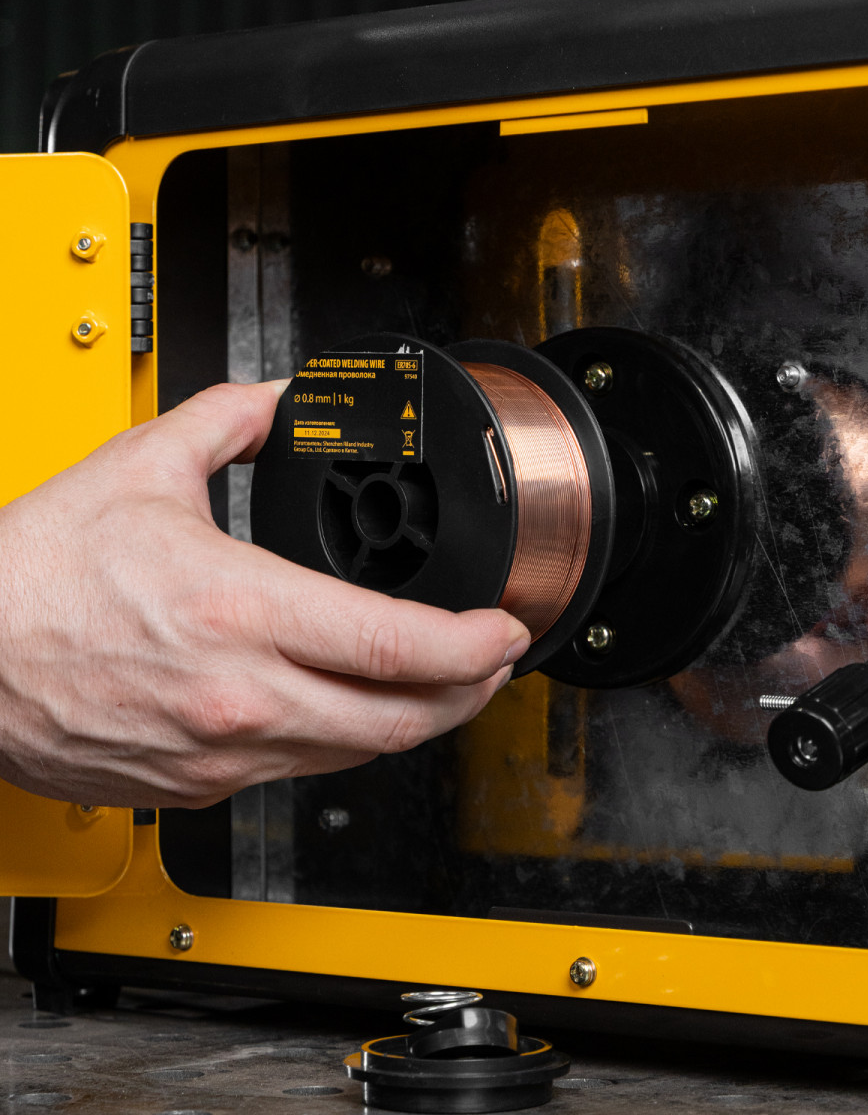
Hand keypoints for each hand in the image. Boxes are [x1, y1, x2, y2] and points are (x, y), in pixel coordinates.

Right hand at [0, 382, 528, 808]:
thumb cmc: (27, 580)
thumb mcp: (137, 469)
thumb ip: (223, 421)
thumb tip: (270, 399)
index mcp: (240, 610)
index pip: (398, 646)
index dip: (474, 645)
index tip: (504, 631)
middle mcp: (240, 695)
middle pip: (400, 718)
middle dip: (469, 693)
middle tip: (494, 664)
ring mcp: (221, 751)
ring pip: (356, 753)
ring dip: (414, 721)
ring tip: (441, 687)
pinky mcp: (197, 784)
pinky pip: (298, 770)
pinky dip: (342, 741)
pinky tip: (349, 710)